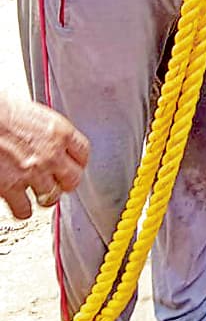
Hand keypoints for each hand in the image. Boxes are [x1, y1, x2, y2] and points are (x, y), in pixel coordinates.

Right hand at [0, 94, 89, 219]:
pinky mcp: (10, 187)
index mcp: (59, 131)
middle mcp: (51, 154)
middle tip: (57, 182)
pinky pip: (25, 210)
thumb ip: (45, 131)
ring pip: (51, 197)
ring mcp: (32, 172)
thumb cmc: (2, 109)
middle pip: (73, 179)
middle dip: (65, 182)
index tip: (73, 164)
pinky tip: (19, 204)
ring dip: (44, 196)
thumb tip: (46, 138)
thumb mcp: (33, 112)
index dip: (77, 161)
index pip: (83, 153)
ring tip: (37, 194)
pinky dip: (22, 210)